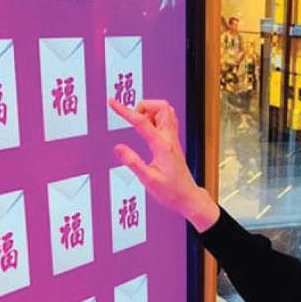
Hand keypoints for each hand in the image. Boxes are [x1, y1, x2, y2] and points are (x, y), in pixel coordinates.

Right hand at [108, 98, 219, 231]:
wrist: (188, 198)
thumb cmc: (171, 192)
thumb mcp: (148, 180)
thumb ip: (132, 163)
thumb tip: (118, 148)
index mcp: (162, 146)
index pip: (141, 121)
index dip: (124, 110)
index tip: (112, 103)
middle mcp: (170, 139)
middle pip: (161, 106)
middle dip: (143, 106)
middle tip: (133, 119)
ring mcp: (174, 140)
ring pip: (166, 111)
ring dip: (151, 111)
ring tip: (140, 124)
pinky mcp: (174, 143)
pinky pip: (168, 121)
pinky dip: (156, 118)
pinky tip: (148, 130)